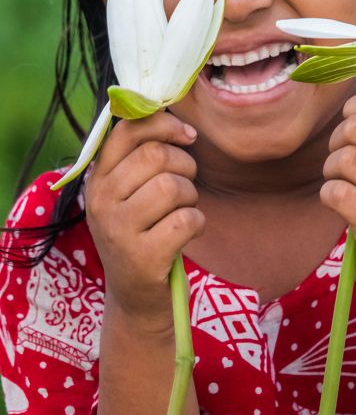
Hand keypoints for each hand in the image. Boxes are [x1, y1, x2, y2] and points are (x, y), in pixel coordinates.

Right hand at [85, 111, 203, 327]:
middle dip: (185, 166)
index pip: (127, 130)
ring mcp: (118, 230)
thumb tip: (174, 114)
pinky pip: (186, 219)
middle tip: (185, 186)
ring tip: (183, 212)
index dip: (164, 124)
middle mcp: (101, 201)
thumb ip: (142, 157)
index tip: (187, 136)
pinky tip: (186, 235)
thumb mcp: (129, 195)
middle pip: (156, 156)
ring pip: (173, 187)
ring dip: (191, 197)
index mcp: (98, 178)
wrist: (136, 300)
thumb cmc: (142, 236)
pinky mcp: (142, 256)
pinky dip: (197, 224)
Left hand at [321, 91, 355, 302]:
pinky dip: (329, 197)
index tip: (354, 132)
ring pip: (343, 159)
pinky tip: (343, 207)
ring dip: (331, 172)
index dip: (355, 111)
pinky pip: (335, 192)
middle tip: (343, 165)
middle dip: (337, 144)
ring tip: (344, 187)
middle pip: (355, 128)